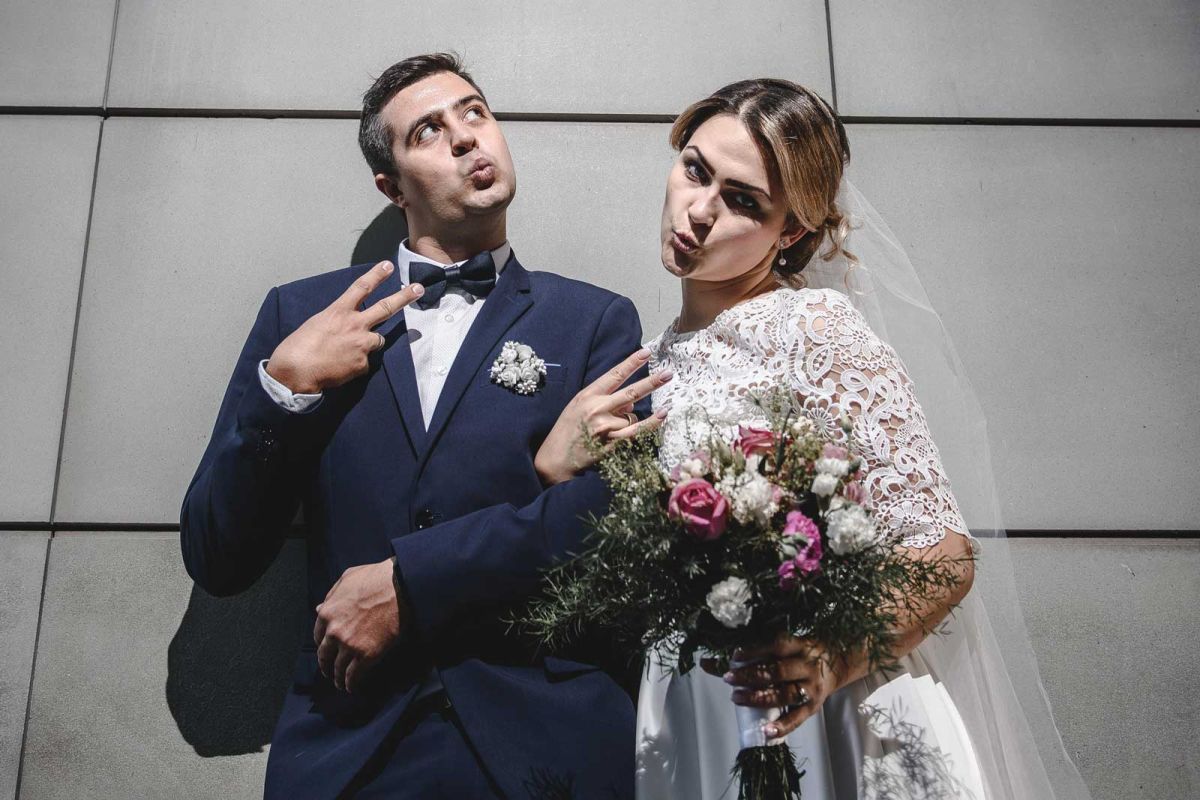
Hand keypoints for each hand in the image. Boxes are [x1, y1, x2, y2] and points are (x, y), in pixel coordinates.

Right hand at [266, 261, 424, 393]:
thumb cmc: (299, 347)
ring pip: (377, 340)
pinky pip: (364, 362)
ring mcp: (362, 344)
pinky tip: (340, 367)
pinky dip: (356, 364)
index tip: (389, 266)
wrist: (296, 371)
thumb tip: (347, 328)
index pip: (361, 287)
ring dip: (368, 343)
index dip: (376, 275)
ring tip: (347, 351)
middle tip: (419, 289)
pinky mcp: (363, 364)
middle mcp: (355, 325)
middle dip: (404, 297)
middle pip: (385, 308)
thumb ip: (337, 321)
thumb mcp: (317, 324)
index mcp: (338, 311)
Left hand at [313, 558, 406, 693]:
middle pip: (325, 655)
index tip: (327, 650)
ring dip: (338, 678)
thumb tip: (320, 608)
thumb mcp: (347, 579)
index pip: (317, 636)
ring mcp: (349, 646)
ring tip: (340, 684)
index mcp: (327, 613)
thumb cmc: (375, 578)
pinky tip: (352, 688)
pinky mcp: (367, 656)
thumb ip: (331, 595)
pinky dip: (351, 684)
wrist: (400, 588)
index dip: (322, 644)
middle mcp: (334, 632)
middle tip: (329, 671)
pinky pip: (354, 675)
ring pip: (338, 668)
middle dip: (326, 665)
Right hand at [533, 348, 671, 485]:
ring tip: (645, 416)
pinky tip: (661, 416)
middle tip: (668, 374)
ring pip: (632, 416)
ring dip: (635, 418)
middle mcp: (597, 409)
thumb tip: (630, 403)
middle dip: (651, 382)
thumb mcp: (579, 407)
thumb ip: (604, 401)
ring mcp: (605, 427)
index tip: (646, 353)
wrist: (555, 458)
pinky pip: (635, 432)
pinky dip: (649, 424)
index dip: (631, 363)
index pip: (614, 375)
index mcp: (588, 395)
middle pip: (630, 392)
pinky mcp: (611, 444)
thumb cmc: (567, 430)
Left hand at [701, 635, 856, 738]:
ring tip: (736, 698)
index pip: (776, 645)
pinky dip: (782, 726)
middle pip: (778, 671)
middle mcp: (806, 666)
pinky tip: (766, 731)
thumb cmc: (800, 653)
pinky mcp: (813, 707)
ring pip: (785, 694)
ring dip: (759, 697)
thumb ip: (747, 653)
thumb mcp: (780, 647)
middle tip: (728, 678)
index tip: (734, 655)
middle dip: (751, 675)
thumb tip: (705, 662)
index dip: (755, 650)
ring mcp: (811, 688)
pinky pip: (797, 719)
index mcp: (798, 645)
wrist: (838, 664)